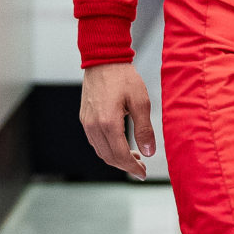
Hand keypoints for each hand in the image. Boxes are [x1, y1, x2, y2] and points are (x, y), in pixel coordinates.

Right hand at [79, 62, 156, 177]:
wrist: (104, 60)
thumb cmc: (124, 77)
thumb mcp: (141, 102)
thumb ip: (144, 129)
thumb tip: (149, 152)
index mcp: (108, 123)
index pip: (120, 155)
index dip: (133, 168)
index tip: (143, 173)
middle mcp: (94, 126)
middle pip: (109, 157)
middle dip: (126, 166)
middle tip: (141, 168)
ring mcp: (87, 123)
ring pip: (100, 151)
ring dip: (116, 159)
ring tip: (134, 157)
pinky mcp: (85, 118)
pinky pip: (95, 142)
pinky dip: (107, 149)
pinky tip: (120, 145)